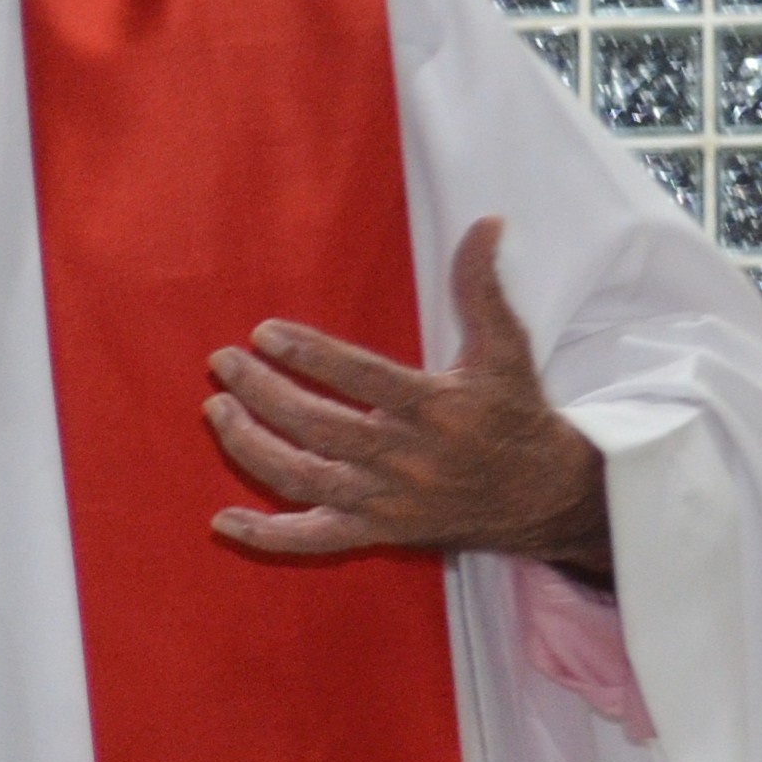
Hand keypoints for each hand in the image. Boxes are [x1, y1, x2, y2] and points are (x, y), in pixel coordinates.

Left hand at [202, 217, 612, 578]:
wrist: (545, 496)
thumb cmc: (516, 413)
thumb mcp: (507, 348)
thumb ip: (483, 286)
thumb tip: (487, 222)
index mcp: (436, 408)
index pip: (362, 379)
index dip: (310, 355)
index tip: (263, 332)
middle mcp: (408, 458)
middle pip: (320, 428)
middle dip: (263, 395)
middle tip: (223, 362)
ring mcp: (389, 500)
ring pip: (306, 479)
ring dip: (251, 449)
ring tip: (215, 411)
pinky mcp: (380, 532)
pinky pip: (316, 539)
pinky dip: (269, 537)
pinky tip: (223, 521)